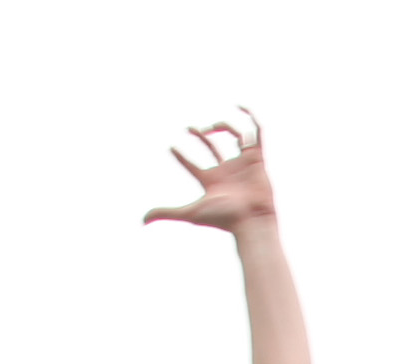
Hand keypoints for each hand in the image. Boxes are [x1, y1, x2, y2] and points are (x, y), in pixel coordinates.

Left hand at [146, 115, 276, 233]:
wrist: (252, 220)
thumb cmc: (224, 218)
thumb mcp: (191, 212)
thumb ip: (167, 213)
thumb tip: (142, 220)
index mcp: (211, 181)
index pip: (191, 166)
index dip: (180, 157)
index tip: (170, 148)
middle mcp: (226, 171)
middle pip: (212, 149)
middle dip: (201, 137)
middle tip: (190, 128)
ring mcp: (243, 164)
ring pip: (233, 138)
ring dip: (223, 127)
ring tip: (212, 128)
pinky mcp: (257, 159)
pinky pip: (256, 133)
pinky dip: (251, 119)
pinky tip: (240, 106)